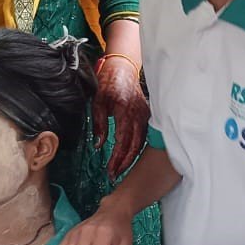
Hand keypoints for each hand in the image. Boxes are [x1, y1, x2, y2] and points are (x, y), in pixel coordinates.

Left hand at [93, 57, 148, 178]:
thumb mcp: (98, 103)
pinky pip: (144, 136)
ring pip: (141, 143)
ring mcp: (145, 116)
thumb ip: (99, 125)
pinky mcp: (146, 115)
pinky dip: (137, 148)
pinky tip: (129, 156)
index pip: (123, 142)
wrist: (122, 69)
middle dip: (124, 164)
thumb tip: (98, 145)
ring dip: (131, 158)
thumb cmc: (108, 84)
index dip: (117, 159)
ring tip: (120, 169)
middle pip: (134, 147)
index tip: (110, 171)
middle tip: (114, 176)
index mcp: (126, 113)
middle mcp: (139, 116)